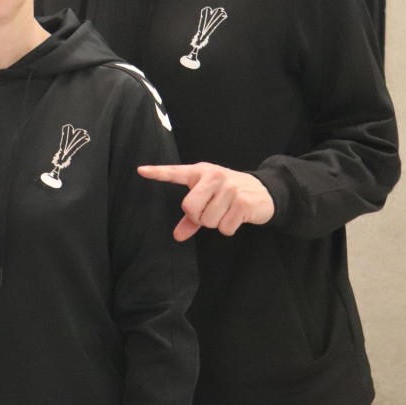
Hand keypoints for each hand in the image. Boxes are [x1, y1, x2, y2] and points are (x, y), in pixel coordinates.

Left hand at [138, 162, 275, 240]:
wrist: (264, 191)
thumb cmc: (228, 194)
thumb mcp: (209, 198)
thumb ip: (190, 217)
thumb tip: (177, 235)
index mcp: (199, 173)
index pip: (175, 172)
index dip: (158, 173)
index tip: (140, 170)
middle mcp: (213, 177)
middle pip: (189, 208)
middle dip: (198, 217)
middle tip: (210, 211)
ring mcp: (229, 188)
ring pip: (207, 221)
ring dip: (216, 223)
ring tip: (226, 211)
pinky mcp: (242, 203)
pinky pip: (224, 228)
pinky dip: (229, 228)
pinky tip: (237, 216)